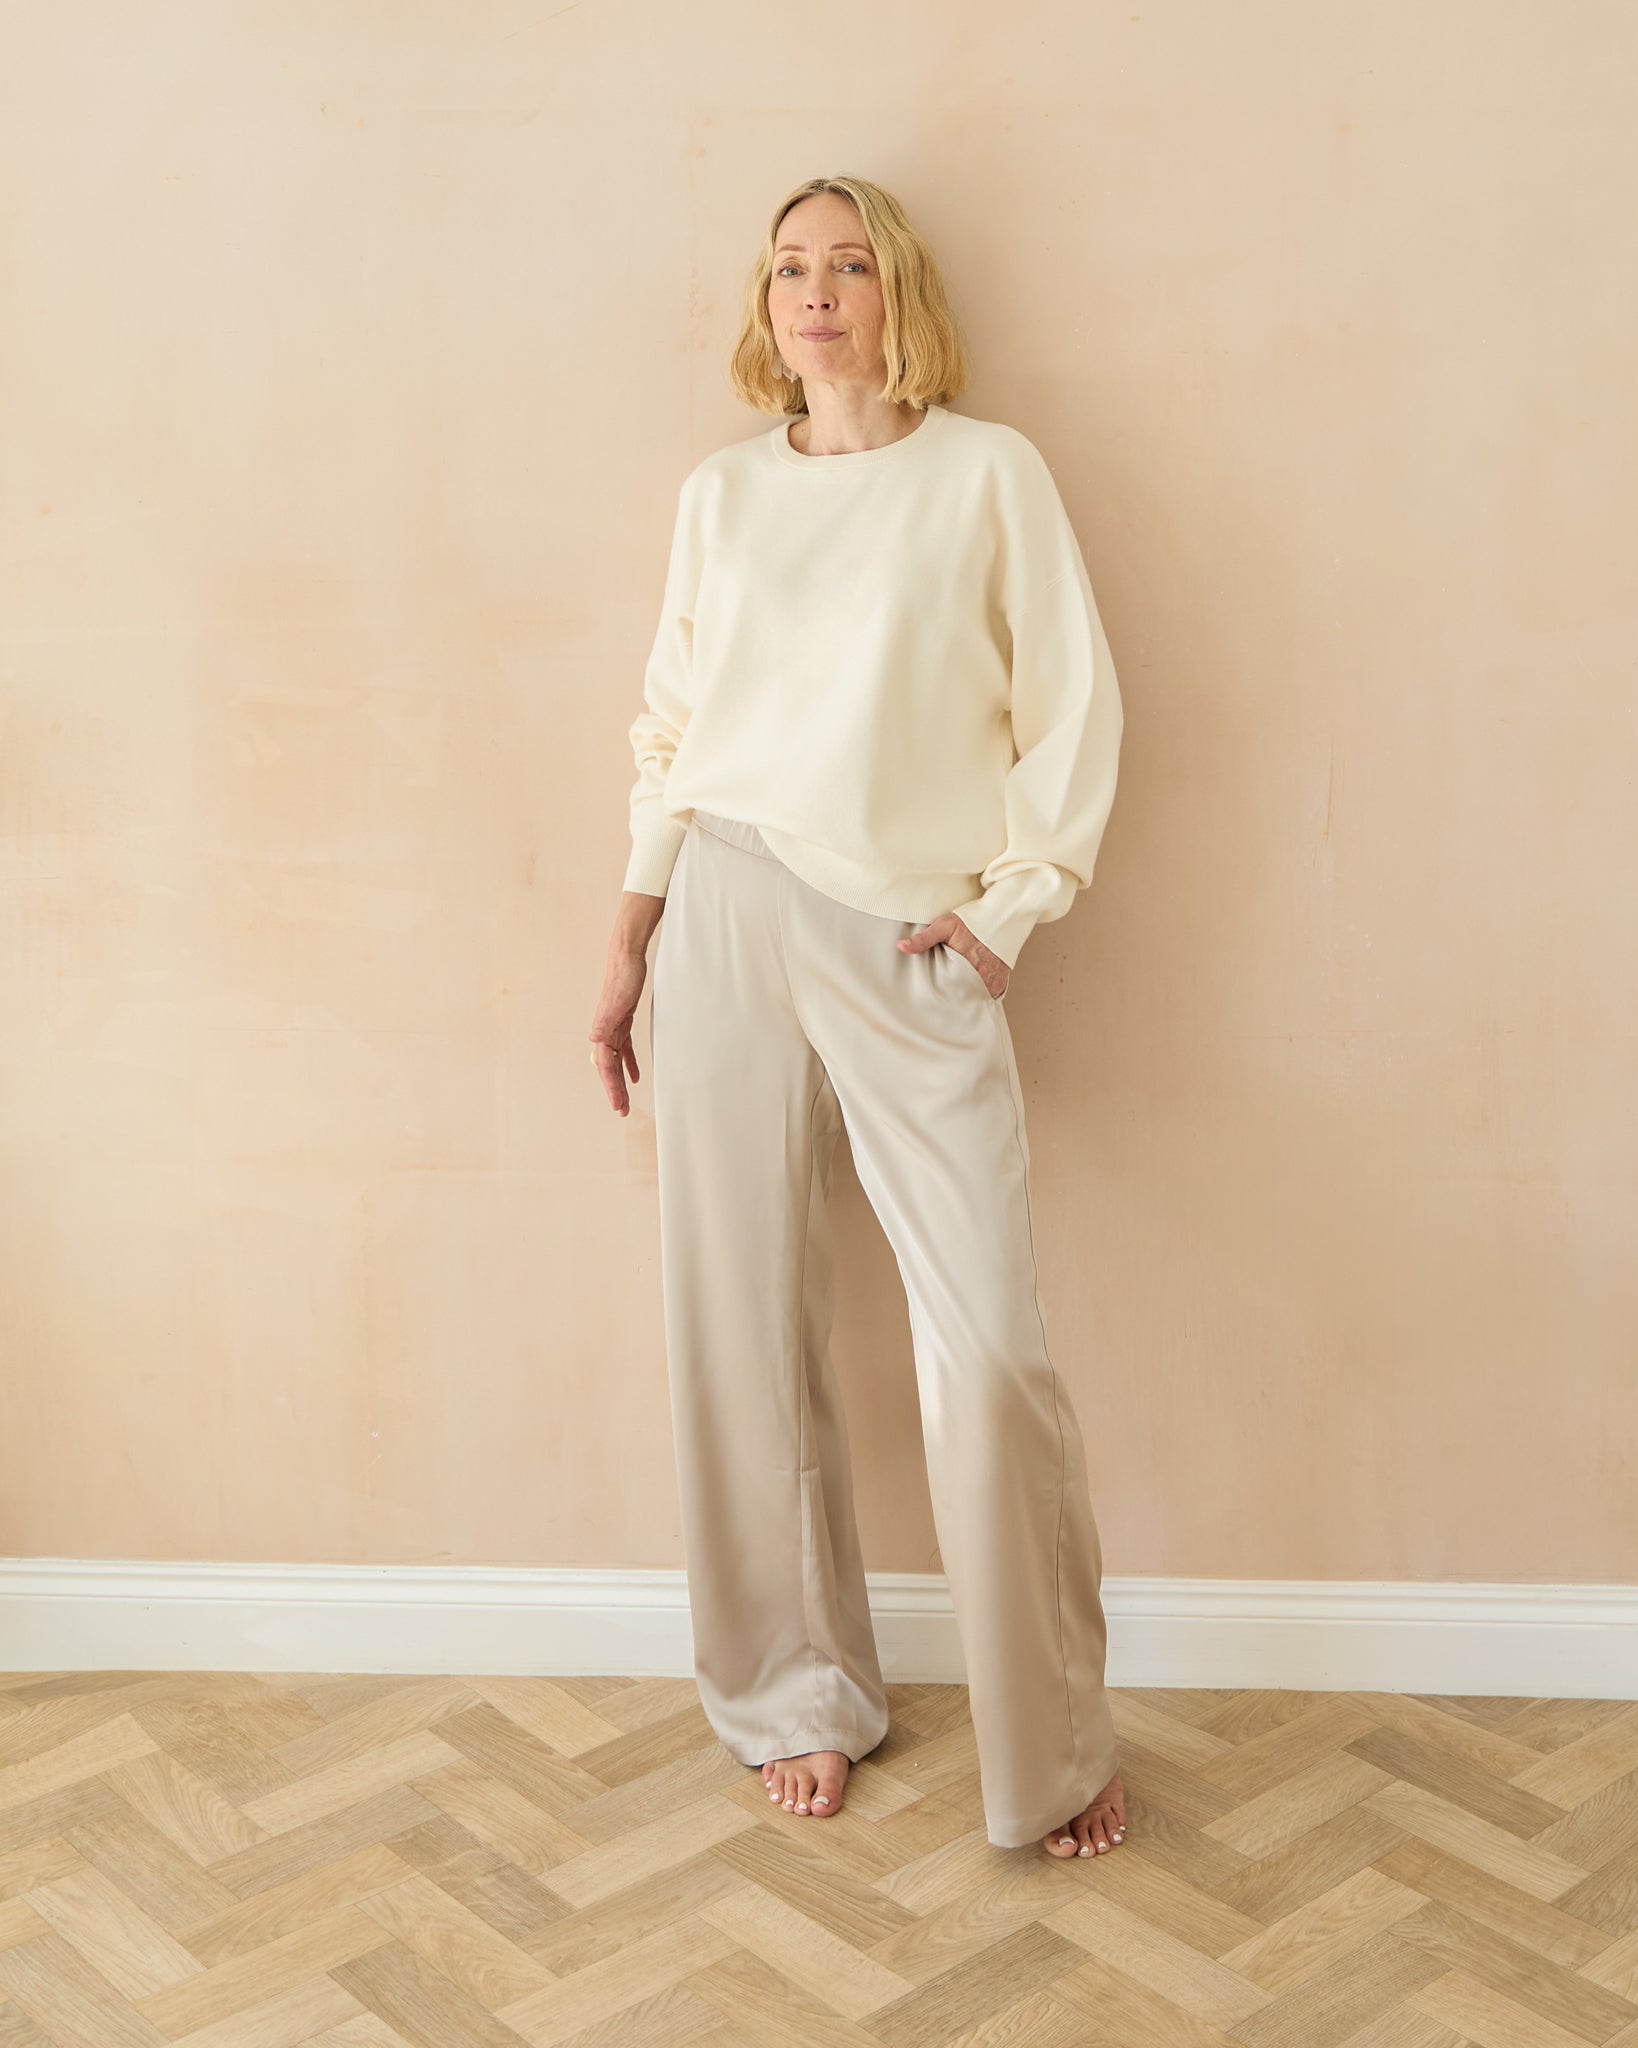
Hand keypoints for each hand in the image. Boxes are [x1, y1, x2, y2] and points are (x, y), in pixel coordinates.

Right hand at [589, 943, 648, 1115]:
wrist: (627, 957)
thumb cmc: (623, 977)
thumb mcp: (617, 1001)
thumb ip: (605, 1021)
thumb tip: (594, 1041)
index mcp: (603, 1032)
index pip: (607, 1067)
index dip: (612, 1088)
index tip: (619, 1106)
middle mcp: (605, 1033)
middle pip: (609, 1069)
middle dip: (615, 1091)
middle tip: (621, 1112)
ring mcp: (613, 1028)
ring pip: (616, 1062)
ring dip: (620, 1081)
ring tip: (624, 1101)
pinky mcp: (622, 1022)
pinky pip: (625, 1049)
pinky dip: (629, 1064)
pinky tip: (636, 1076)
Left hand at [896, 913, 1009, 999]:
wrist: (1003, 918)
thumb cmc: (973, 921)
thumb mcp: (945, 925)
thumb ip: (923, 938)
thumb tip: (901, 946)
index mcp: (964, 968)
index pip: (947, 991)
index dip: (939, 995)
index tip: (931, 997)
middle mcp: (980, 979)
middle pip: (961, 998)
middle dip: (951, 1000)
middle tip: (941, 1002)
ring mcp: (992, 983)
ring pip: (974, 999)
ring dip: (966, 997)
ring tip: (955, 997)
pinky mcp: (1001, 983)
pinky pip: (988, 997)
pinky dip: (979, 995)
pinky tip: (970, 993)